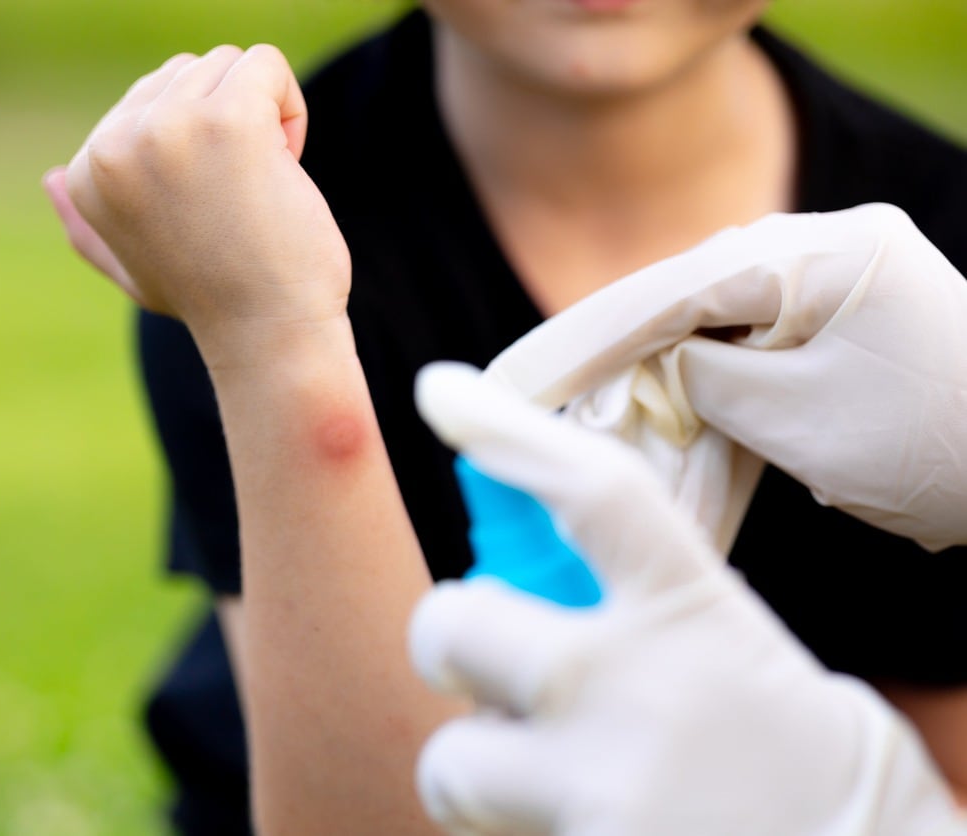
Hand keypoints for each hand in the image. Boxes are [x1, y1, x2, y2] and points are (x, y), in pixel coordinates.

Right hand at [51, 45, 351, 366]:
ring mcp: (168, 128)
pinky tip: (287, 166)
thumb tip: (52, 178)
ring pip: (230, 63)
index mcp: (86, 173)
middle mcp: (115, 145)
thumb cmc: (214, 304)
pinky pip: (267, 65)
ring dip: (263, 118)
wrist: (267, 335)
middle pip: (190, 71)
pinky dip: (291, 108)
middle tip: (239, 201)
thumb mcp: (134, 269)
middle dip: (229, 122)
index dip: (199, 146)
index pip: (152, 97)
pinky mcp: (227, 119)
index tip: (207, 210)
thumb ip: (90, 225)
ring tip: (260, 186)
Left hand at [407, 361, 962, 835]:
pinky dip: (514, 827)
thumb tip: (547, 600)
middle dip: (447, 636)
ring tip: (532, 773)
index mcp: (693, 612)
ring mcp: (604, 786)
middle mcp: (634, 689)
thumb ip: (649, 619)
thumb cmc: (809, 768)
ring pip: (451, 760)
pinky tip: (578, 824)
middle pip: (457, 623)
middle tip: (479, 659)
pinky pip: (489, 834)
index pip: (589, 488)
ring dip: (474, 762)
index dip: (505, 431)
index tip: (440, 392)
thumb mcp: (741, 655)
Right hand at [484, 203, 966, 551]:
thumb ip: (700, 378)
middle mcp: (823, 246)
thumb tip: (645, 370)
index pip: (670, 291)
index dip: (579, 340)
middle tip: (524, 398)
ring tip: (570, 413)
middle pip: (679, 298)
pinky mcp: (833, 322)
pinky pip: (745, 343)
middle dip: (603, 354)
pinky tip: (653, 412)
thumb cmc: (935, 451)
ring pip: (706, 322)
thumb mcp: (792, 418)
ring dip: (647, 373)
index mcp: (821, 252)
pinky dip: (699, 383)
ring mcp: (830, 281)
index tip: (511, 381)